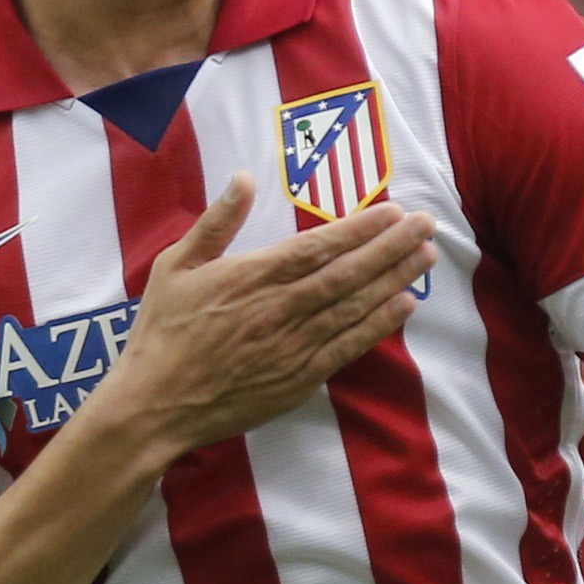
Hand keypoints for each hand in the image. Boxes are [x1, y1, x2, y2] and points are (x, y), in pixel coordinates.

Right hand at [93, 174, 436, 459]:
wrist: (155, 405)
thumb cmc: (162, 332)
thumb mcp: (175, 266)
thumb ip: (215, 223)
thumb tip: (243, 179)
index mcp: (250, 277)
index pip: (318, 247)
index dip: (360, 228)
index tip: (393, 210)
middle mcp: (279, 309)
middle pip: (347, 273)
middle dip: (392, 246)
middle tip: (428, 225)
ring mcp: (293, 346)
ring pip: (354, 307)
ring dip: (395, 279)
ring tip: (426, 257)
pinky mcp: (299, 379)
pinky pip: (348, 347)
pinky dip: (379, 326)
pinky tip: (404, 306)